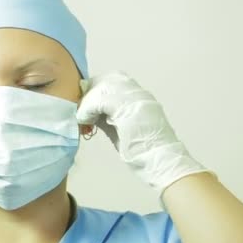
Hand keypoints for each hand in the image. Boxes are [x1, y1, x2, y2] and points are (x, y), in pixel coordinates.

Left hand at [76, 71, 212, 194]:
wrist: (161, 162)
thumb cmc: (143, 151)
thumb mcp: (123, 128)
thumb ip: (109, 115)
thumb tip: (90, 111)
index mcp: (141, 97)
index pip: (114, 80)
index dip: (97, 88)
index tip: (86, 102)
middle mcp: (139, 94)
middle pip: (107, 80)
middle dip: (90, 94)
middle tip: (81, 110)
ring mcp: (136, 99)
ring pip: (102, 88)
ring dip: (87, 102)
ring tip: (82, 117)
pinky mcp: (129, 108)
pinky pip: (100, 101)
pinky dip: (87, 110)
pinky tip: (84, 121)